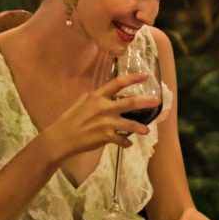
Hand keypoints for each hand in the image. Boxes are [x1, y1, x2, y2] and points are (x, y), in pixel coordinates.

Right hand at [42, 72, 160, 160]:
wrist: (62, 137)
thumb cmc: (71, 119)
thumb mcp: (82, 102)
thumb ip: (97, 97)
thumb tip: (108, 93)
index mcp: (97, 96)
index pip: (118, 83)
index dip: (133, 78)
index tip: (145, 76)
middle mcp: (103, 107)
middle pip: (130, 102)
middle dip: (146, 102)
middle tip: (157, 101)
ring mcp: (105, 123)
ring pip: (129, 124)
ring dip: (139, 127)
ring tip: (147, 130)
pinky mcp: (105, 137)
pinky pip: (121, 140)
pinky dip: (125, 142)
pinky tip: (128, 144)